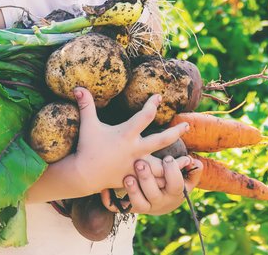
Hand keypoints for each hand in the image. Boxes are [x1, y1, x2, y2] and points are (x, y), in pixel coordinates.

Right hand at [70, 87, 188, 194]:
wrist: (83, 174)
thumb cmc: (87, 147)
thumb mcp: (88, 125)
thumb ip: (86, 105)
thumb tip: (78, 87)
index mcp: (126, 134)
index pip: (145, 116)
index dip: (153, 104)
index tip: (159, 97)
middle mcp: (135, 149)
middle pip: (162, 140)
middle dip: (176, 131)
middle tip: (187, 125)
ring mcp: (137, 165)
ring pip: (162, 165)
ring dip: (176, 163)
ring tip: (189, 159)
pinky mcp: (136, 178)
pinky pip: (154, 181)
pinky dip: (165, 180)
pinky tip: (174, 178)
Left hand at [100, 155, 203, 214]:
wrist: (159, 202)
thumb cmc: (171, 182)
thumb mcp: (184, 178)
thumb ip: (192, 170)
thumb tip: (195, 162)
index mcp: (173, 193)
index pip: (176, 185)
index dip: (172, 172)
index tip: (167, 158)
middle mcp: (158, 202)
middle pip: (154, 194)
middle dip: (147, 179)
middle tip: (140, 163)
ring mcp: (143, 206)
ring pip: (137, 203)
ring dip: (132, 190)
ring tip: (126, 177)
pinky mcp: (128, 208)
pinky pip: (117, 208)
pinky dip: (109, 200)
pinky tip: (104, 189)